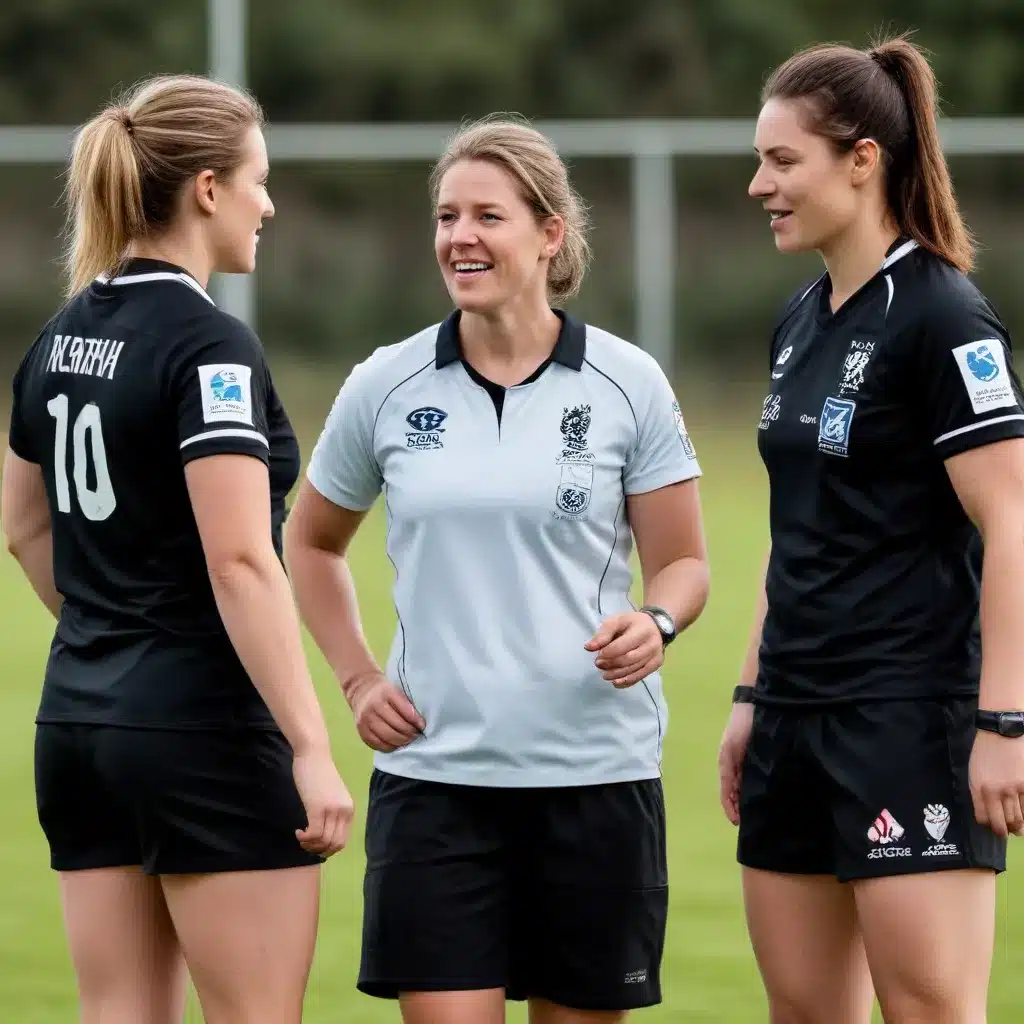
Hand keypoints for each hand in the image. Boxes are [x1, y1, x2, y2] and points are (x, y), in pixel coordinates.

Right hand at [291, 745, 355, 856]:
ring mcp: (333, 810)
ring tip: (301, 837)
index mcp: (349, 810)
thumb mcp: (331, 796)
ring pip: (324, 842)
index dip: (327, 849)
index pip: (342, 841)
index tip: (314, 844)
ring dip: (310, 845)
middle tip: (306, 843)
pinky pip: (314, 835)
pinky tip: (298, 832)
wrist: (313, 754)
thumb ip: (332, 813)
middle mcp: (344, 811)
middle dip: (318, 850)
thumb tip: (324, 835)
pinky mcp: (318, 808)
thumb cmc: (318, 773)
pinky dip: (305, 838)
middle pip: (334, 845)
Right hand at [348, 673, 425, 751]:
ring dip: (401, 741)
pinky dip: (389, 747)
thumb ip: (407, 703)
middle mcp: (374, 706)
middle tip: (417, 735)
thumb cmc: (385, 692)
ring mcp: (365, 720)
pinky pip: (377, 744)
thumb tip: (420, 723)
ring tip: (408, 740)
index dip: (416, 720)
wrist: (362, 691)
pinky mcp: (361, 731)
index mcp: (386, 692)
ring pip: (387, 737)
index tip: (422, 725)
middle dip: (410, 733)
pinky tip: (396, 744)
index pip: (404, 709)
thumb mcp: (396, 690)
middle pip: (396, 725)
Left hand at [585, 611, 664, 687]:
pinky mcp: (655, 665)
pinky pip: (640, 676)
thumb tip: (588, 647)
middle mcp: (652, 644)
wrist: (656, 627)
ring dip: (617, 675)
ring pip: (634, 670)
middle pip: (628, 659)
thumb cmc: (632, 623)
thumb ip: (603, 634)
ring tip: (605, 674)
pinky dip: (626, 681)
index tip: (598, 655)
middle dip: (611, 664)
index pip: (623, 645)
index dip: (608, 653)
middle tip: (599, 664)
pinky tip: (615, 682)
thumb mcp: (617, 621)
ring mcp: (655, 656)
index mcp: (642, 630)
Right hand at [718, 702, 754, 825]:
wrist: (756, 706)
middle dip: (740, 808)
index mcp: (727, 765)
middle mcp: (737, 767)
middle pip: (736, 793)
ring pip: (747, 787)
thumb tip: (734, 796)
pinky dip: (756, 789)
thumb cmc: (741, 727)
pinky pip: (756, 779)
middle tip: (750, 823)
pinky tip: (766, 797)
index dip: (730, 808)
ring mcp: (748, 763)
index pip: (726, 793)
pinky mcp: (761, 759)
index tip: (738, 823)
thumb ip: (730, 774)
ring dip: (749, 800)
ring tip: (758, 814)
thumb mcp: (730, 751)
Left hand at [969, 729, 1023, 837]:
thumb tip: (986, 812)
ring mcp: (1014, 789)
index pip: (984, 818)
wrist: (1001, 733)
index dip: (989, 825)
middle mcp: (996, 792)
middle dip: (1005, 831)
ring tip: (1018, 828)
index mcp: (979, 789)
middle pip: (1003, 823)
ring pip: (1019, 819)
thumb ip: (978, 793)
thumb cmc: (984, 752)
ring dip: (1018, 826)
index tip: (992, 826)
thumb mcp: (973, 773)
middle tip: (1007, 832)